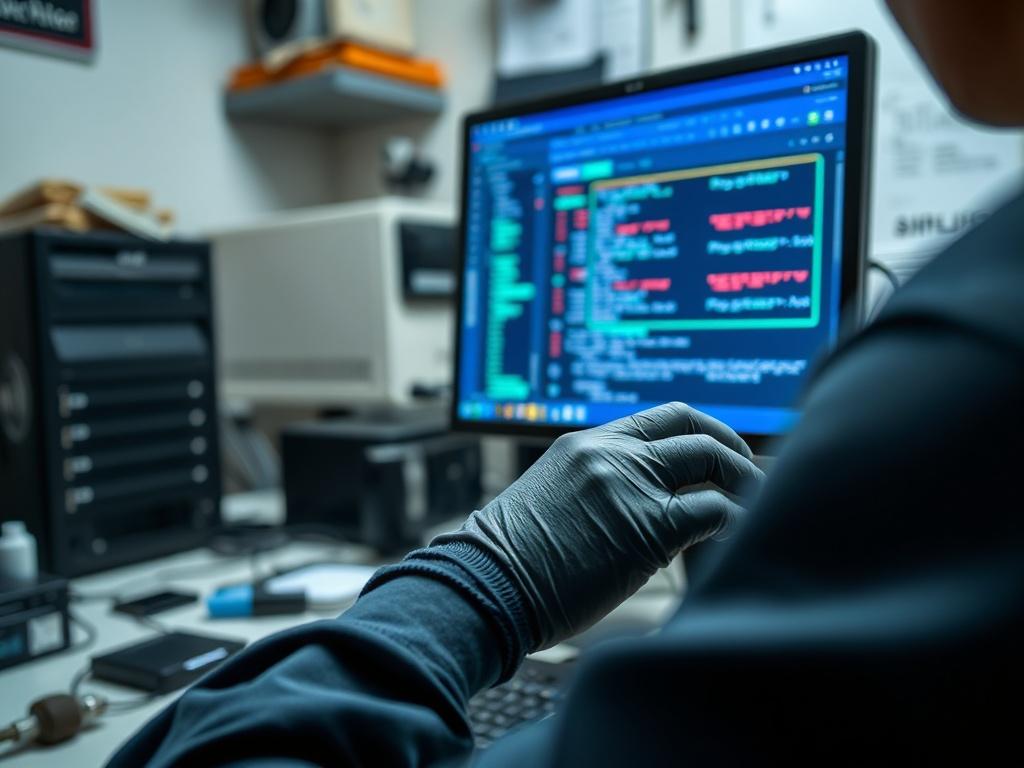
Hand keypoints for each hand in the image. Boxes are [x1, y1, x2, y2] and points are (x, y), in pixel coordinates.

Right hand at [434, 402, 764, 649]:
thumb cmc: (511, 558)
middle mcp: (610, 453)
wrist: (485, 583)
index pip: (661, 418)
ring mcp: (629, 485)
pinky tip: (737, 533)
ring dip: (745, 479)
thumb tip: (643, 504)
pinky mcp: (646, 528)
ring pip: (710, 458)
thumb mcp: (552, 497)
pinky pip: (712, 509)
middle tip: (752, 474)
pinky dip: (735, 518)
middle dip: (733, 449)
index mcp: (586, 442)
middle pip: (693, 429)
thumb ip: (597, 486)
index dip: (703, 430)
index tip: (722, 451)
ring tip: (757, 502)